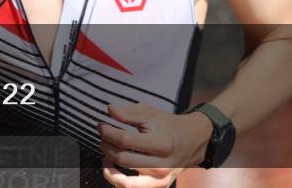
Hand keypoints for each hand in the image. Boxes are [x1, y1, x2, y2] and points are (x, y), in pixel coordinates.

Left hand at [98, 101, 212, 186]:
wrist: (190, 141)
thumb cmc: (167, 125)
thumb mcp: (150, 112)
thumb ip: (129, 112)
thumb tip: (110, 110)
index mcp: (161, 143)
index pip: (125, 140)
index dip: (108, 132)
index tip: (101, 125)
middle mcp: (162, 165)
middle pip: (123, 159)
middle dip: (106, 146)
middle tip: (102, 137)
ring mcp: (161, 179)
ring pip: (125, 180)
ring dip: (109, 164)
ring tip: (106, 153)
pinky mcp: (159, 186)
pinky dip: (117, 180)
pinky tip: (111, 168)